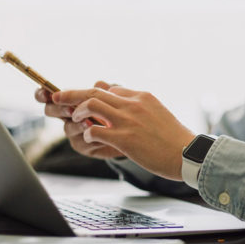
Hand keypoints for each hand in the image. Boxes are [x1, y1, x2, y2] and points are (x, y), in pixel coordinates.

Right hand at [35, 81, 125, 159]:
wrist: (129, 134)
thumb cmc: (119, 111)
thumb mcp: (115, 96)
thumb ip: (106, 90)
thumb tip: (99, 83)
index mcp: (71, 100)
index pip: (50, 95)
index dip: (42, 93)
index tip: (45, 93)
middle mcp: (69, 115)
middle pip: (51, 111)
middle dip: (58, 109)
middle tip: (70, 110)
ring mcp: (74, 131)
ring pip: (67, 127)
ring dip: (77, 125)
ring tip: (89, 123)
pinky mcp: (83, 146)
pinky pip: (81, 142)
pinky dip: (91, 138)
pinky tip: (101, 135)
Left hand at [55, 86, 194, 180]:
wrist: (188, 154)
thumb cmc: (174, 139)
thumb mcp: (158, 113)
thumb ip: (139, 107)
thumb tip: (123, 103)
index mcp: (142, 97)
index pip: (111, 88)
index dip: (94, 94)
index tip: (84, 101)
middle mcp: (133, 104)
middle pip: (95, 91)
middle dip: (71, 93)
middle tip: (57, 96)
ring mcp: (128, 121)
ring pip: (91, 105)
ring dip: (78, 112)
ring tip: (75, 120)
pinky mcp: (125, 139)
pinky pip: (95, 130)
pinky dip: (88, 133)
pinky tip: (90, 138)